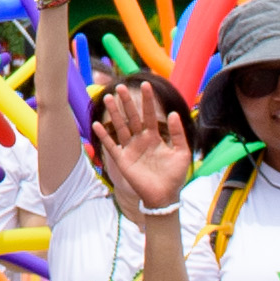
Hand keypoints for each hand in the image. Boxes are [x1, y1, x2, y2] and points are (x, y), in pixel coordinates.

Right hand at [91, 70, 194, 212]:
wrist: (165, 196)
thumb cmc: (174, 175)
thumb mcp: (182, 153)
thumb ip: (178, 133)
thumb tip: (173, 113)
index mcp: (155, 137)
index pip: (149, 114)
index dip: (148, 100)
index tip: (146, 84)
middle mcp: (141, 140)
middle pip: (132, 117)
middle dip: (127, 102)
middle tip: (121, 87)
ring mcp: (130, 149)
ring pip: (120, 127)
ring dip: (114, 113)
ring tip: (109, 98)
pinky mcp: (123, 160)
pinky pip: (111, 145)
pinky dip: (104, 135)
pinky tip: (97, 124)